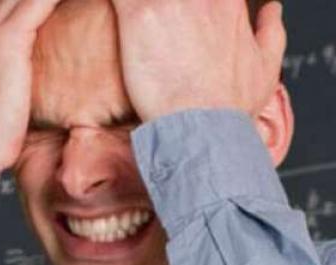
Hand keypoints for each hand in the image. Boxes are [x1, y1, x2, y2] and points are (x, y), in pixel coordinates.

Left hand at [109, 0, 286, 121]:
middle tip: (155, 25)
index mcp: (228, 3)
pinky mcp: (139, 15)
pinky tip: (117, 12)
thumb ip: (270, 31)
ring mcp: (170, 1)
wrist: (202, 129)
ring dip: (141, 6)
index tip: (179, 21)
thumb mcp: (266, 67)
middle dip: (163, 6)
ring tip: (139, 25)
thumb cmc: (229, 108)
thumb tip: (271, 10)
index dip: (190, 8)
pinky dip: (116, 3)